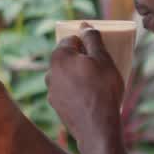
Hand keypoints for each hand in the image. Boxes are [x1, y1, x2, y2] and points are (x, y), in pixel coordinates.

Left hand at [47, 25, 123, 142]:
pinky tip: (91, 99)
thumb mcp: (103, 59)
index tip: (99, 54)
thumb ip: (93, 39)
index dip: (87, 44)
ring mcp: (51, 91)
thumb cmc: (102, 89)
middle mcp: (50, 72)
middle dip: (82, 61)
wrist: (97, 127)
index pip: (72, 40)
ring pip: (67, 76)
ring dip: (79, 77)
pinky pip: (68, 92)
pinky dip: (77, 92)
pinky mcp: (56, 107)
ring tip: (98, 86)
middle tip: (101, 70)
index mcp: (59, 56)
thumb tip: (84, 26)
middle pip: (68, 58)